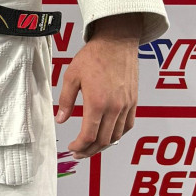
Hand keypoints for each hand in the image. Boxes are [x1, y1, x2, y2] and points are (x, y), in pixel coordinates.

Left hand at [55, 14, 140, 157]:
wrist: (117, 42)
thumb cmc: (93, 56)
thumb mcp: (71, 76)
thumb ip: (66, 101)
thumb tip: (61, 120)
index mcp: (97, 102)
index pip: (89, 135)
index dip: (79, 146)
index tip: (72, 148)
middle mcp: (114, 107)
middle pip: (103, 140)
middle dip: (89, 150)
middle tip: (79, 153)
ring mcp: (126, 105)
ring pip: (116, 136)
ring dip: (103, 145)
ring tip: (91, 147)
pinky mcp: (134, 101)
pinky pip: (128, 125)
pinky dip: (118, 135)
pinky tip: (109, 136)